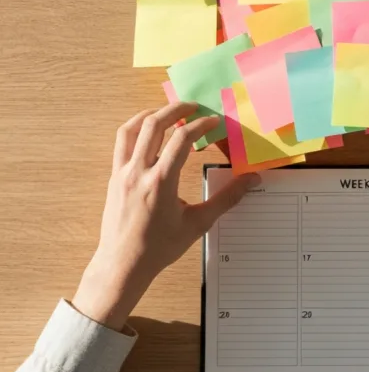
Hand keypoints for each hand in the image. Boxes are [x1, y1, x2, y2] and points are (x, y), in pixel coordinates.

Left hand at [73, 103, 258, 330]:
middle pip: (154, 124)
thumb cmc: (160, 247)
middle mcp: (138, 171)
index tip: (214, 121)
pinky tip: (149, 131)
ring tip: (169, 111)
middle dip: (176, 109)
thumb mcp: (198, 223)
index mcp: (161, 181)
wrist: (122, 265)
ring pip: (132, 128)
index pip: (182, 139)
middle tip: (194, 106)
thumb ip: (226, 198)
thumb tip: (251, 180)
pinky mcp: (114, 176)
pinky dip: (136, 128)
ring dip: (152, 114)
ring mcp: (122, 172)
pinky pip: (122, 142)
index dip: (200, 125)